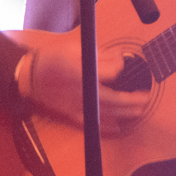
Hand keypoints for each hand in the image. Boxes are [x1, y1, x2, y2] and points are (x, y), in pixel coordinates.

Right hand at [22, 30, 149, 132]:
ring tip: (139, 110)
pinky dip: (107, 127)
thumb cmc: (51, 60)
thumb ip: (99, 55)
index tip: (124, 63)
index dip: (121, 66)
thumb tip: (119, 58)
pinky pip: (92, 124)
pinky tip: (119, 127)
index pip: (111, 72)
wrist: (30, 78)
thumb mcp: (74, 48)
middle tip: (145, 96)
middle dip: (132, 99)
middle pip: (113, 98)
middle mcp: (81, 90)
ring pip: (106, 112)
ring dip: (125, 113)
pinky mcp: (71, 115)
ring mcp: (76, 105)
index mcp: (81, 70)